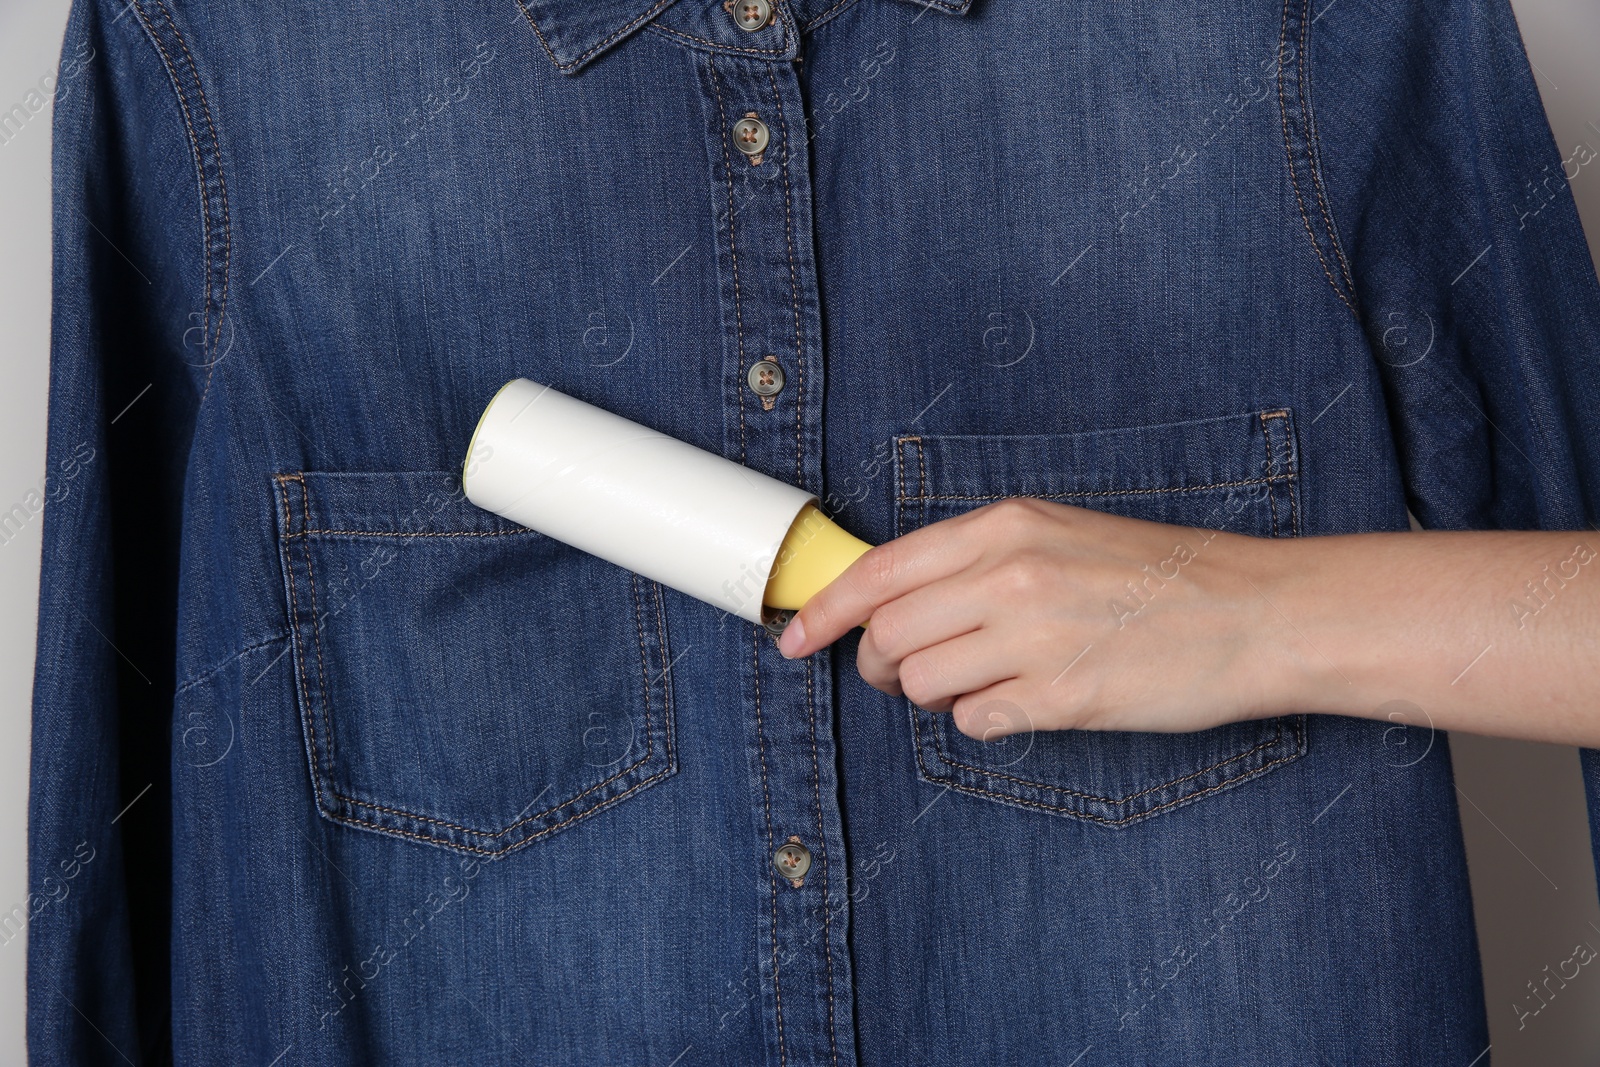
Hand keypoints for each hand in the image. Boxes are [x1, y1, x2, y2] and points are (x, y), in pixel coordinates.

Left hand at [777, 498, 1292, 739]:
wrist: (1256, 613)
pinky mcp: (1060, 699)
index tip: (792, 637)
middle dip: (879, 663)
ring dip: (937, 692)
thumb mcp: (1060, 534)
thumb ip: (978, 560)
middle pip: (887, 634)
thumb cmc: (1160, 574)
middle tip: (903, 671)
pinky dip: (986, 720)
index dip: (822, 611)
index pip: (879, 570)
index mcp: (1005, 526)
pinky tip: (1029, 700)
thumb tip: (898, 602)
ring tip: (991, 679)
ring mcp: (1032, 640)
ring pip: (920, 684)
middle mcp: (1010, 576)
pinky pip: (973, 723)